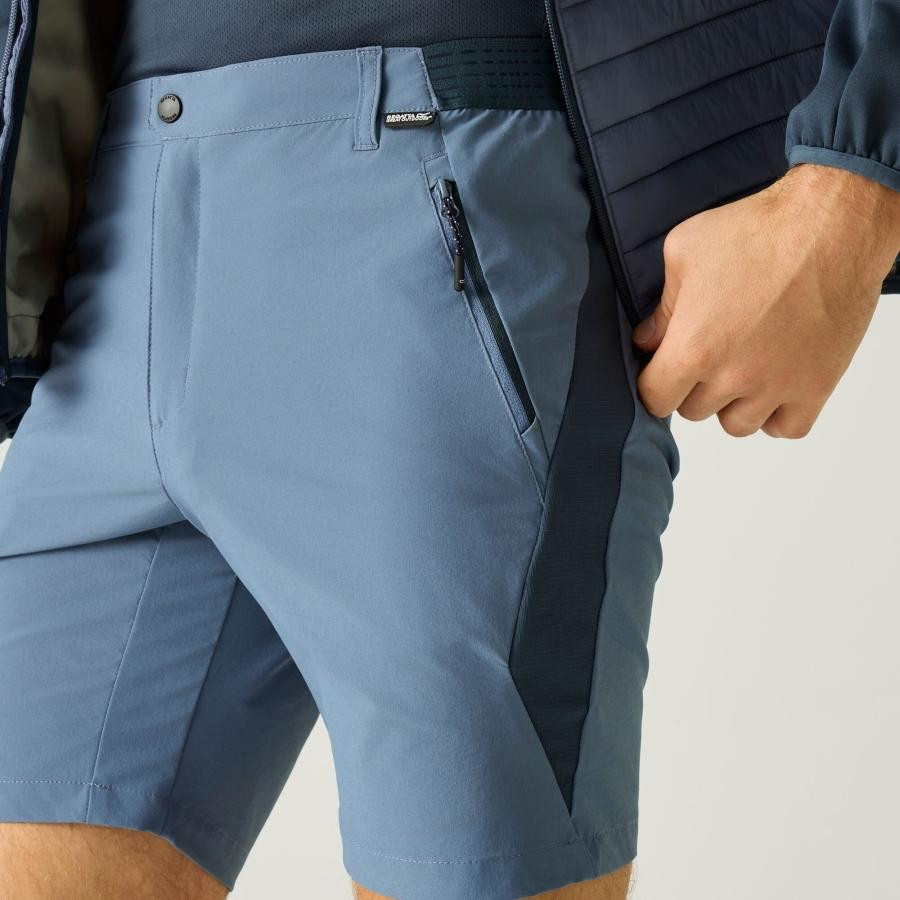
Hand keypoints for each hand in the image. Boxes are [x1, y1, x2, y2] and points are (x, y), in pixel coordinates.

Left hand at [633, 163, 899, 437]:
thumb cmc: (758, 230)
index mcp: (694, 348)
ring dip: (733, 402)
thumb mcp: (685, 253)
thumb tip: (646, 341)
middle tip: (709, 353)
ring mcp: (777, 386)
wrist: (832, 223)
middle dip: (693, 386)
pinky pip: (785, 428)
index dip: (654, 383)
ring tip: (741, 365)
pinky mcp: (816, 386)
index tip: (662, 369)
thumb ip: (661, 307)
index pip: (655, 399)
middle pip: (694, 411)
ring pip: (737, 424)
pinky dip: (776, 414)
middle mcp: (734, 376)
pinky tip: (772, 383)